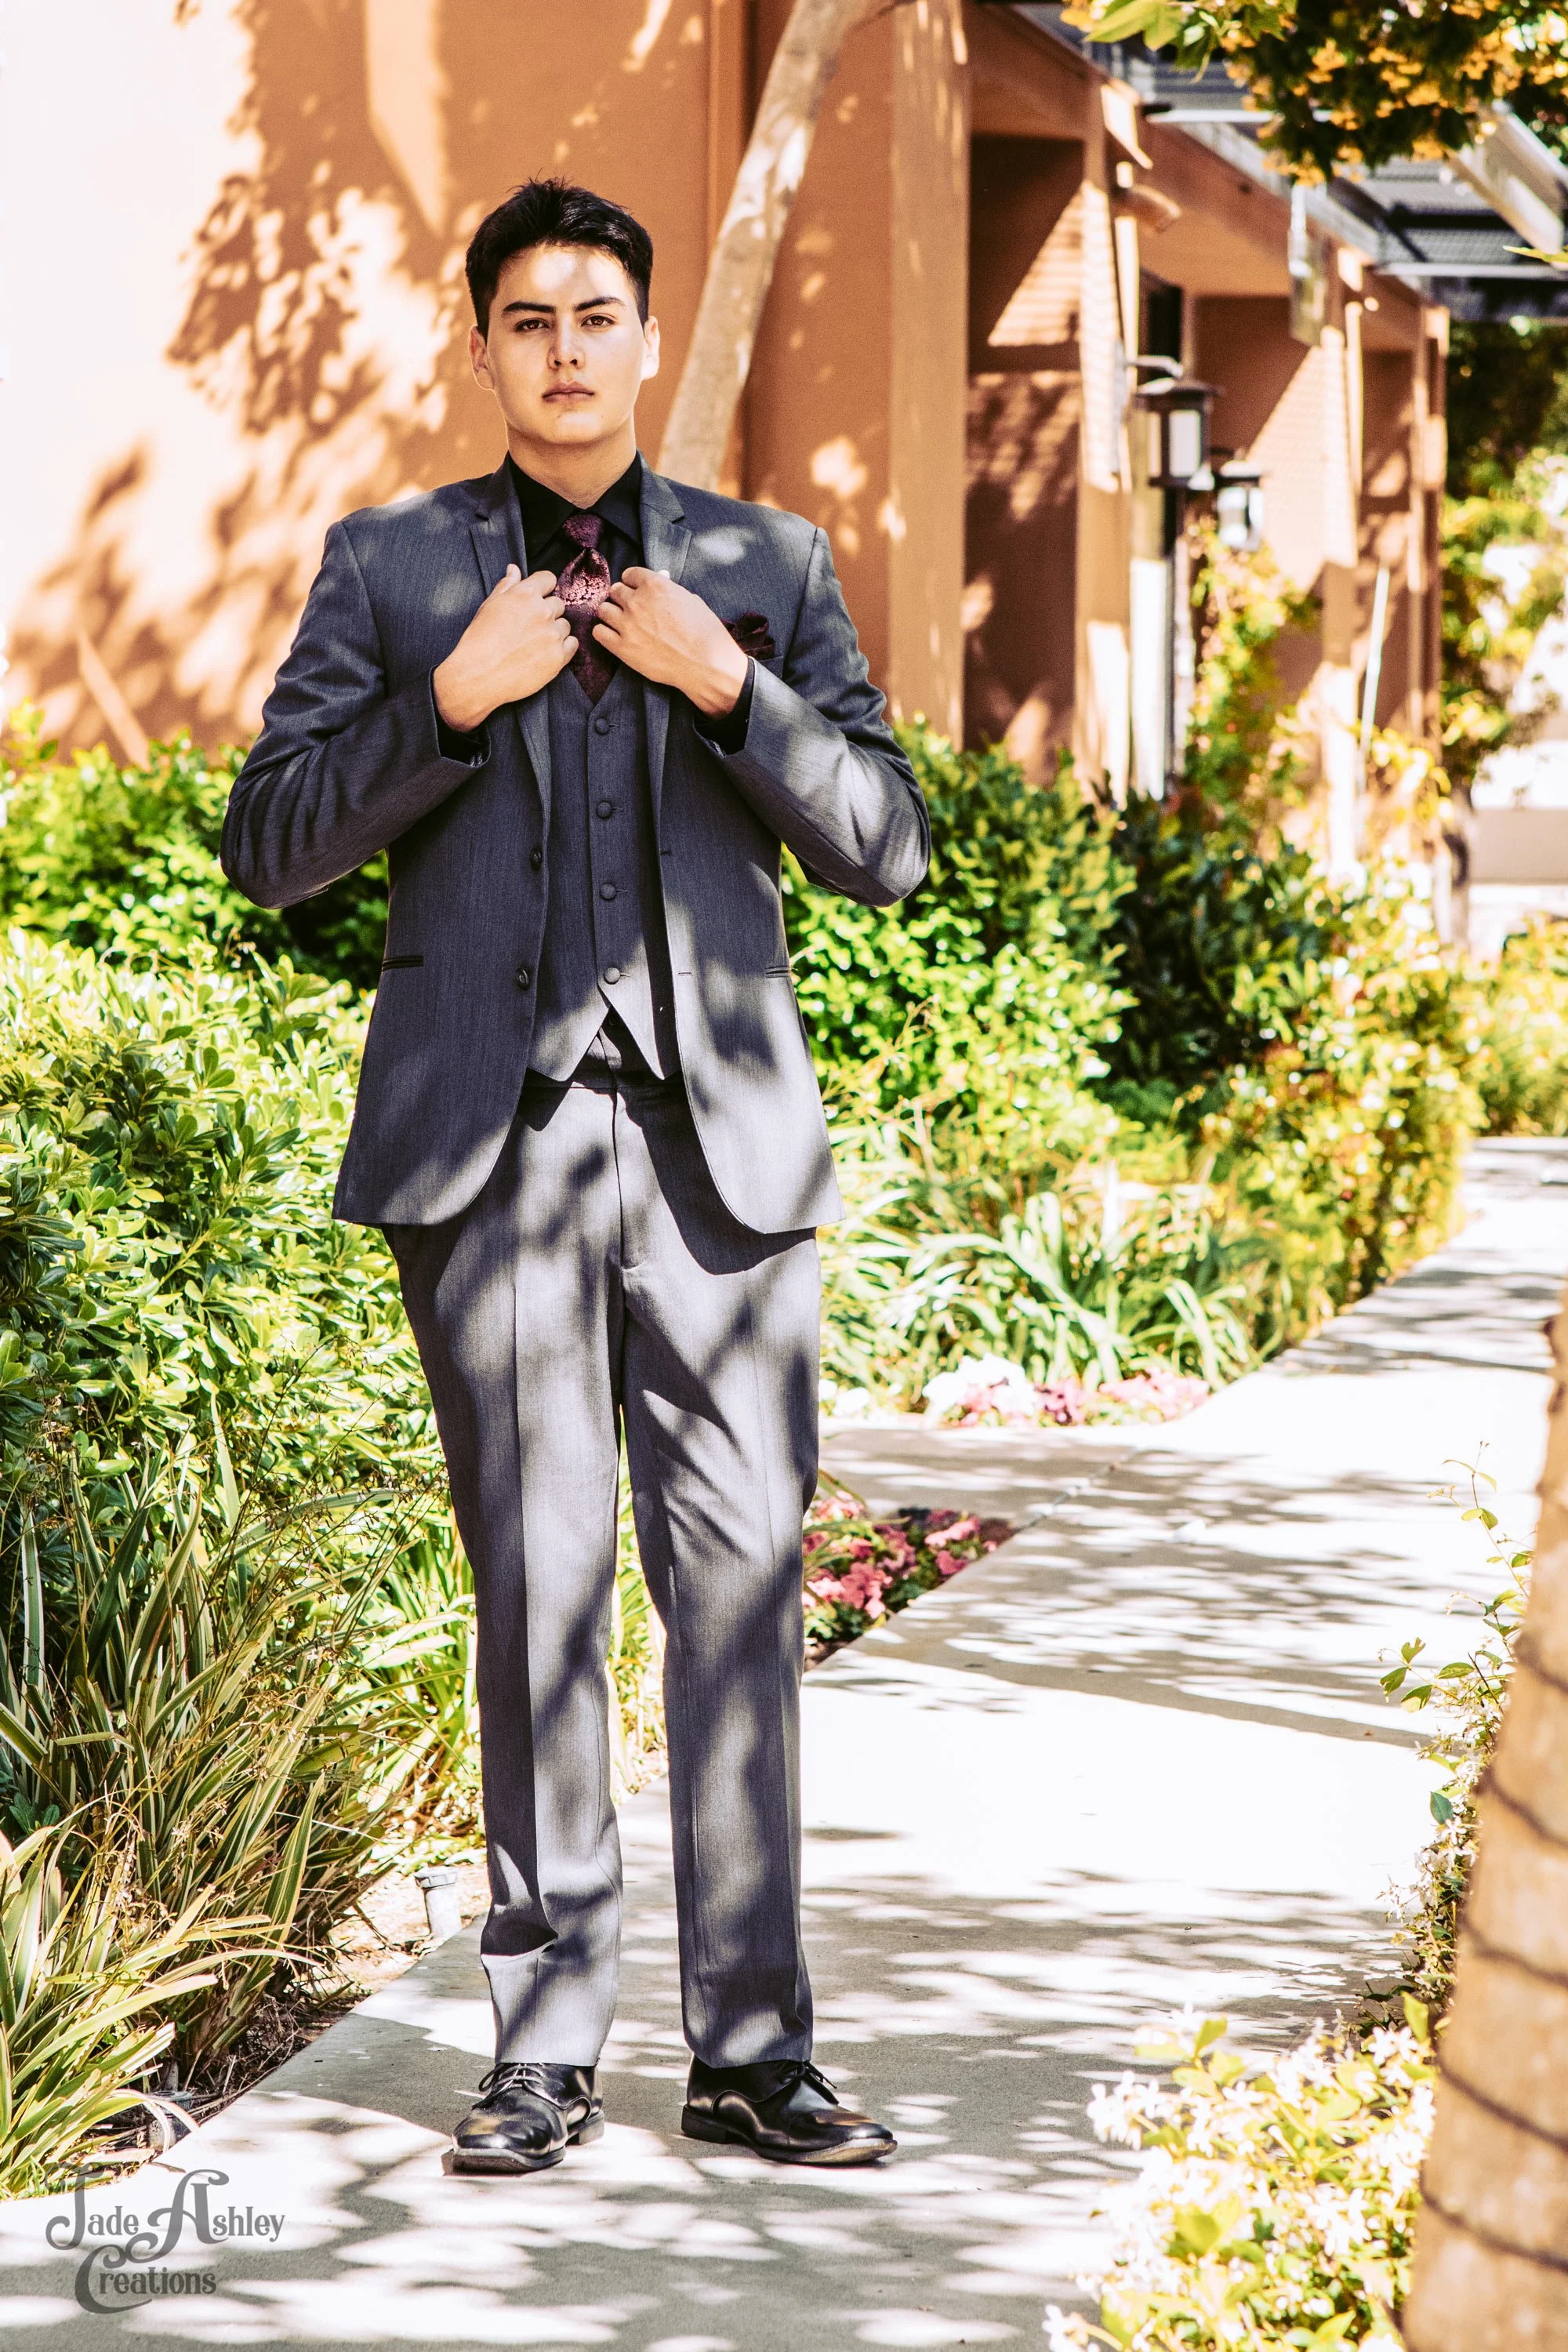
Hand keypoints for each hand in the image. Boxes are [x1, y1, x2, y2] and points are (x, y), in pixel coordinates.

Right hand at [433, 566, 572, 730]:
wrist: (478, 676)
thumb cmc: (479, 640)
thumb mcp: (489, 607)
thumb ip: (506, 586)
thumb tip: (514, 569)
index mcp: (525, 594)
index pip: (548, 579)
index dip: (542, 589)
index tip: (536, 600)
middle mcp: (543, 611)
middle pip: (558, 604)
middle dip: (547, 613)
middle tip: (530, 628)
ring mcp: (553, 634)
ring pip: (565, 625)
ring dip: (554, 631)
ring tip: (535, 644)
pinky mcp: (559, 657)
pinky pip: (572, 645)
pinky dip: (563, 648)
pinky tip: (545, 653)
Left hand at [592, 568, 748, 716]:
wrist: (704, 664)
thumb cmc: (704, 632)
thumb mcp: (690, 600)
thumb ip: (669, 591)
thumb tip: (661, 583)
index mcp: (655, 585)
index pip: (630, 574)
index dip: (633, 583)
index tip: (636, 590)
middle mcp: (637, 601)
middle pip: (615, 591)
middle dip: (622, 598)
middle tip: (630, 609)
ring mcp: (627, 624)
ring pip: (603, 610)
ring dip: (611, 614)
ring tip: (620, 623)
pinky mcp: (622, 647)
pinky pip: (599, 633)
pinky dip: (604, 632)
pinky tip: (613, 636)